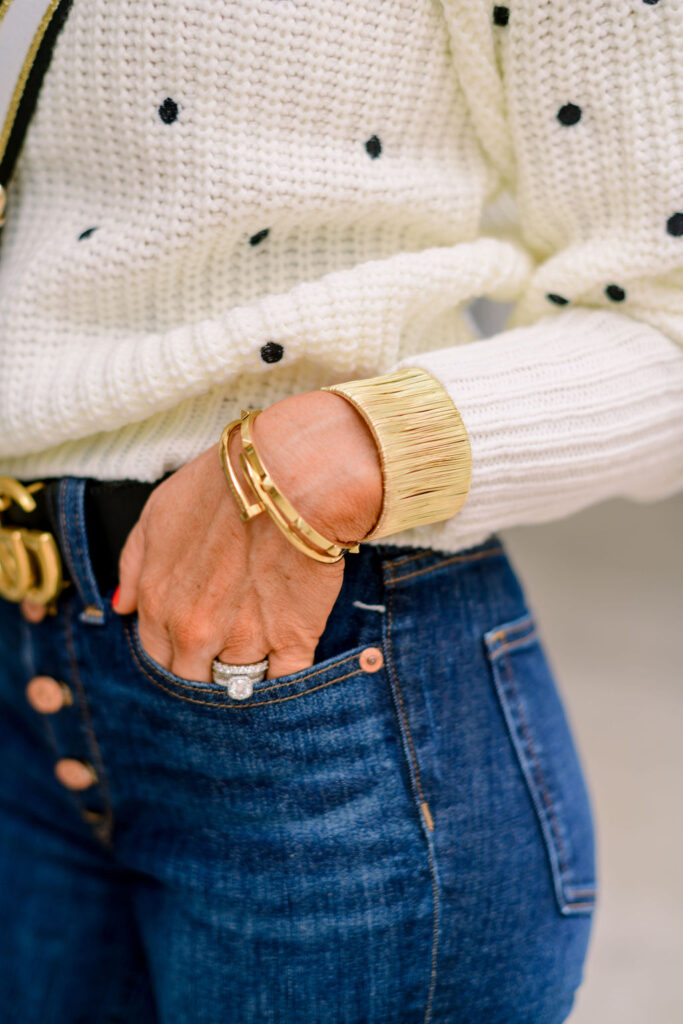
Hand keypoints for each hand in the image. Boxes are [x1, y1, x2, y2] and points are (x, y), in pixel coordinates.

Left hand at [109, 390, 382, 681]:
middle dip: (204, 670)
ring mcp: (246, 642)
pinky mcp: (294, 640)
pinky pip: (285, 684)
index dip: (174, 651)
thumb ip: (134, 566)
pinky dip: (286, 681)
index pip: (157, 658)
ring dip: (244, 677)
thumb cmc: (222, 487)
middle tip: (225, 648)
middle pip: (193, 680)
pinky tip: (289, 662)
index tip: (192, 640)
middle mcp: (196, 633)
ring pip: (237, 687)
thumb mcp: (157, 514)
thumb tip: (123, 607)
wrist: (287, 476)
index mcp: (160, 605)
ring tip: (260, 651)